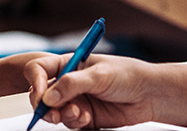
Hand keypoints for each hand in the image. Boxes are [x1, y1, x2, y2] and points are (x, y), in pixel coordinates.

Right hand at [24, 54, 159, 128]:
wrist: (149, 95)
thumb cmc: (128, 75)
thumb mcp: (98, 75)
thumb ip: (72, 85)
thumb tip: (48, 97)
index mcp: (70, 64)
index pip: (41, 70)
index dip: (37, 81)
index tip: (42, 94)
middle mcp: (69, 82)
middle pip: (43, 94)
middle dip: (46, 105)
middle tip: (53, 113)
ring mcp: (76, 99)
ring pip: (55, 111)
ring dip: (63, 115)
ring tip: (79, 113)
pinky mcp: (85, 115)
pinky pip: (69, 122)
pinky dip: (75, 122)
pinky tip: (87, 118)